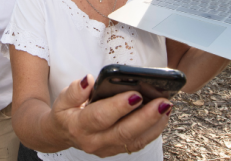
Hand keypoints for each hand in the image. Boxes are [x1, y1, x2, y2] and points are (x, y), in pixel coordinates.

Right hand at [47, 75, 171, 156]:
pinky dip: (154, 129)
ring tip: (167, 105)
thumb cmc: (66, 112)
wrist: (63, 134)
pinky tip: (163, 114)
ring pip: (135, 140)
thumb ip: (75, 90)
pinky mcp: (118, 150)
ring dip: (154, 124)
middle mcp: (94, 141)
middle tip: (163, 101)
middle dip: (146, 117)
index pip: (101, 117)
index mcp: (79, 126)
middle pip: (124, 132)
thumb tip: (89, 80)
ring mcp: (107, 148)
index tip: (136, 94)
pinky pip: (139, 142)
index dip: (118, 106)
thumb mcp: (63, 99)